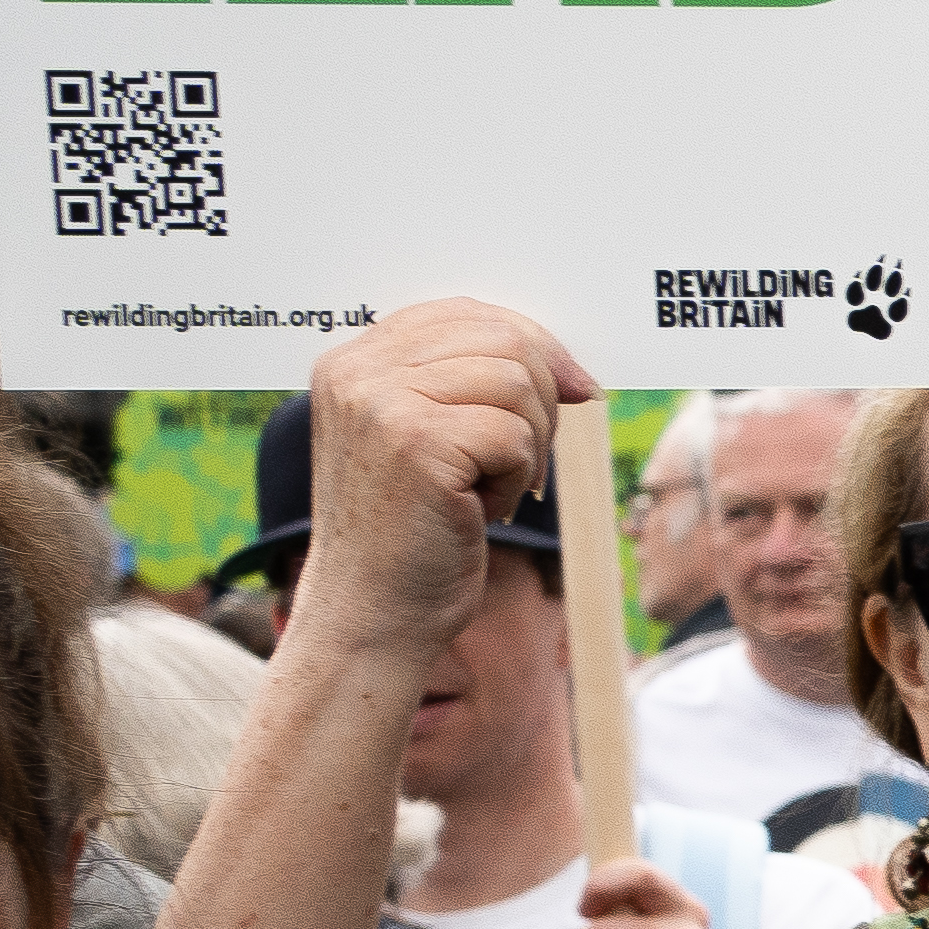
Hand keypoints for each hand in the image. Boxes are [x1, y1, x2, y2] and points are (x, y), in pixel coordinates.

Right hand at [289, 302, 591, 670]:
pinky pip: (514, 433)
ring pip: (517, 381)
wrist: (371, 616)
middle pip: (501, 338)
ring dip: (531, 443)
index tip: (573, 388)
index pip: (464, 312)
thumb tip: (576, 371)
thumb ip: (471, 388)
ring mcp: (381, 404)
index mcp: (353, 362)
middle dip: (542, 399)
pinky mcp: (416, 443)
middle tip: (525, 460)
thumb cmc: (411, 537)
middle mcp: (356, 372)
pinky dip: (518, 477)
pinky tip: (484, 510)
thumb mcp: (431, 444)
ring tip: (494, 488)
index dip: (533, 343)